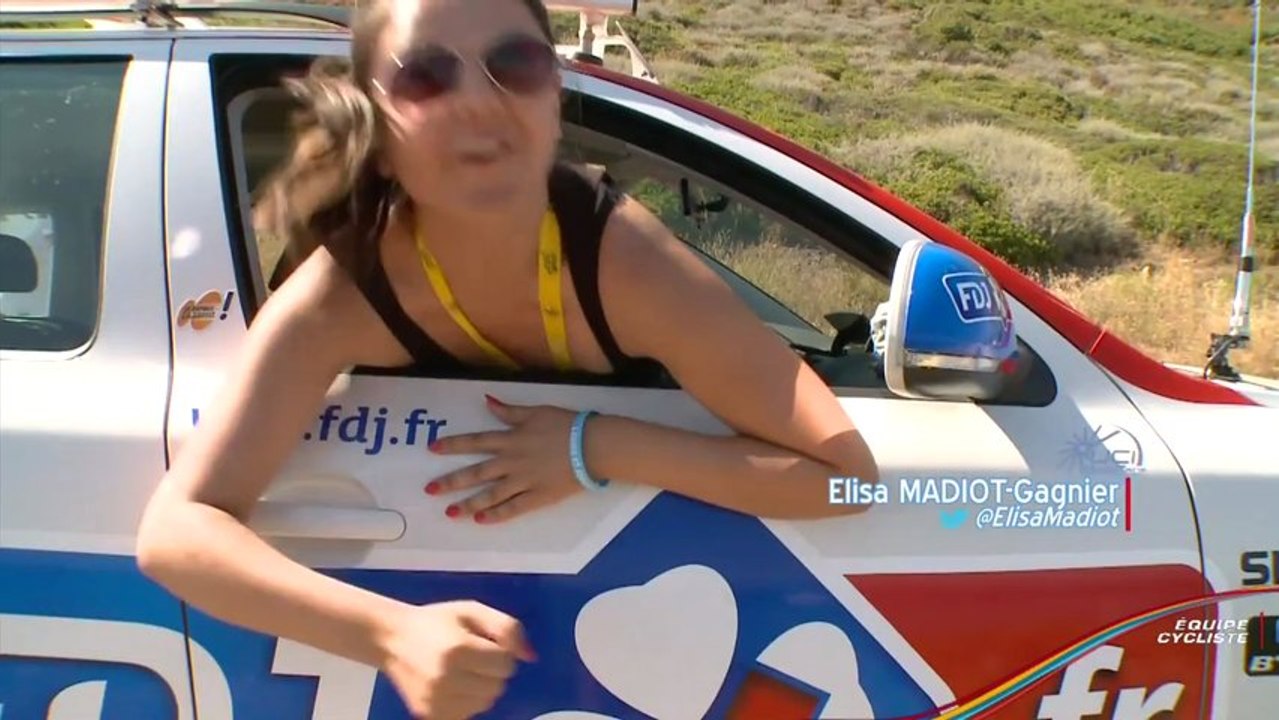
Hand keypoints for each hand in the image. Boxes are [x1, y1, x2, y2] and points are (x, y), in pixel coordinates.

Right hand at [380, 600, 534, 719]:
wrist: (393, 640)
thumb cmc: (437, 622)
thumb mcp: (473, 611)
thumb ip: (507, 629)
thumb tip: (530, 656)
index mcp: (457, 649)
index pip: (506, 664)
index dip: (501, 652)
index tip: (484, 644)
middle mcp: (445, 679)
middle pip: (498, 687)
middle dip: (493, 671)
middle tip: (474, 656)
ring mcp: (436, 701)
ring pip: (486, 703)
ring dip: (483, 687)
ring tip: (464, 670)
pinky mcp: (431, 716)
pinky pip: (469, 714)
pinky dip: (469, 701)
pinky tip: (455, 685)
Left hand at [425, 395, 585, 523]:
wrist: (592, 446)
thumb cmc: (567, 425)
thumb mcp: (536, 412)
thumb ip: (510, 411)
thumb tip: (486, 401)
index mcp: (511, 439)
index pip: (476, 442)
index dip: (453, 445)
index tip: (433, 449)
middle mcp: (512, 462)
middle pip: (476, 472)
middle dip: (451, 481)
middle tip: (430, 489)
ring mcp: (523, 481)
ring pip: (490, 494)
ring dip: (468, 503)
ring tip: (450, 512)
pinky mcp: (537, 497)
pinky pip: (513, 508)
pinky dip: (496, 515)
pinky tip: (481, 520)